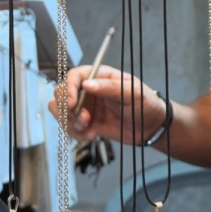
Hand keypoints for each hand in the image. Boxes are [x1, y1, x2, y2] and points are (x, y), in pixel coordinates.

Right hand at [48, 64, 166, 144]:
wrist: (150, 127)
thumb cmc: (145, 103)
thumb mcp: (132, 93)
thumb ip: (110, 87)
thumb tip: (87, 84)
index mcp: (99, 76)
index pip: (74, 76)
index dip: (68, 88)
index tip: (73, 103)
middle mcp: (88, 89)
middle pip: (61, 92)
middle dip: (68, 109)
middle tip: (85, 121)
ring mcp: (85, 106)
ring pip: (60, 110)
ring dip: (69, 123)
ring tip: (88, 131)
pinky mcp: (85, 122)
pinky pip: (68, 126)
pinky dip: (74, 134)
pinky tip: (90, 136)